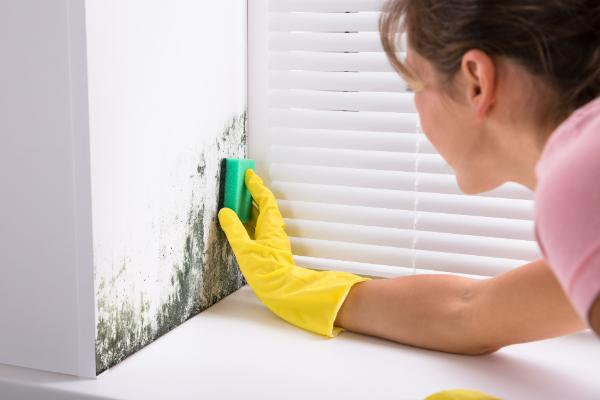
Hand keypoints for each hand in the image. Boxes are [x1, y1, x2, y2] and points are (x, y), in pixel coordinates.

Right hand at [218, 169, 370, 336]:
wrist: (282, 290)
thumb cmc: (266, 270)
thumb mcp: (244, 248)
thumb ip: (234, 229)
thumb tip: (226, 212)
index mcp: (270, 225)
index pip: (264, 199)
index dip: (256, 186)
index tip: (248, 175)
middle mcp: (274, 229)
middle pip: (264, 206)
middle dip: (252, 195)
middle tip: (240, 185)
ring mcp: (273, 239)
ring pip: (262, 218)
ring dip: (250, 208)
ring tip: (236, 202)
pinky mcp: (270, 249)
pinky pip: (259, 228)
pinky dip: (250, 222)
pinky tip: (241, 226)